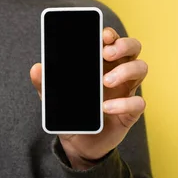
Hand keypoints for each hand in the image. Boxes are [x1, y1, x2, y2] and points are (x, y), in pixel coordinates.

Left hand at [30, 27, 147, 169]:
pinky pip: (138, 102)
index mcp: (100, 63)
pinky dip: (123, 103)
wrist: (77, 143)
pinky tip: (106, 108)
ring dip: (125, 70)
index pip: (111, 40)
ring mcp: (126, 91)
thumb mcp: (53, 97)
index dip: (110, 34)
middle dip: (123, 45)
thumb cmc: (69, 112)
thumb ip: (45, 83)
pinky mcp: (130, 112)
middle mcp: (117, 72)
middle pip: (133, 48)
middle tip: (107, 53)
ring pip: (141, 68)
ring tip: (105, 81)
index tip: (102, 35)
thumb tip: (36, 68)